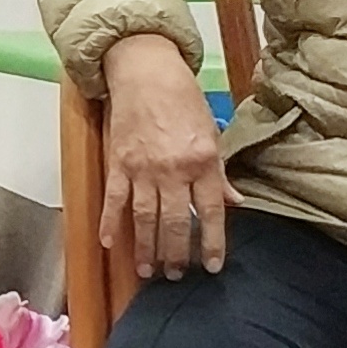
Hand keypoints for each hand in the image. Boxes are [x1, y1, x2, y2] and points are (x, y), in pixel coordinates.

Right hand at [98, 31, 232, 277]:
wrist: (146, 72)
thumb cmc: (183, 100)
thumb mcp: (211, 133)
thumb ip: (220, 172)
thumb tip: (236, 202)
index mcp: (203, 160)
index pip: (211, 211)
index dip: (212, 242)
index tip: (213, 266)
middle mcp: (174, 168)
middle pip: (175, 222)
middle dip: (177, 253)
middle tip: (177, 275)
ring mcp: (143, 167)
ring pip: (145, 218)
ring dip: (147, 248)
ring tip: (149, 271)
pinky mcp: (118, 162)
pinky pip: (114, 199)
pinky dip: (110, 222)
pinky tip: (110, 244)